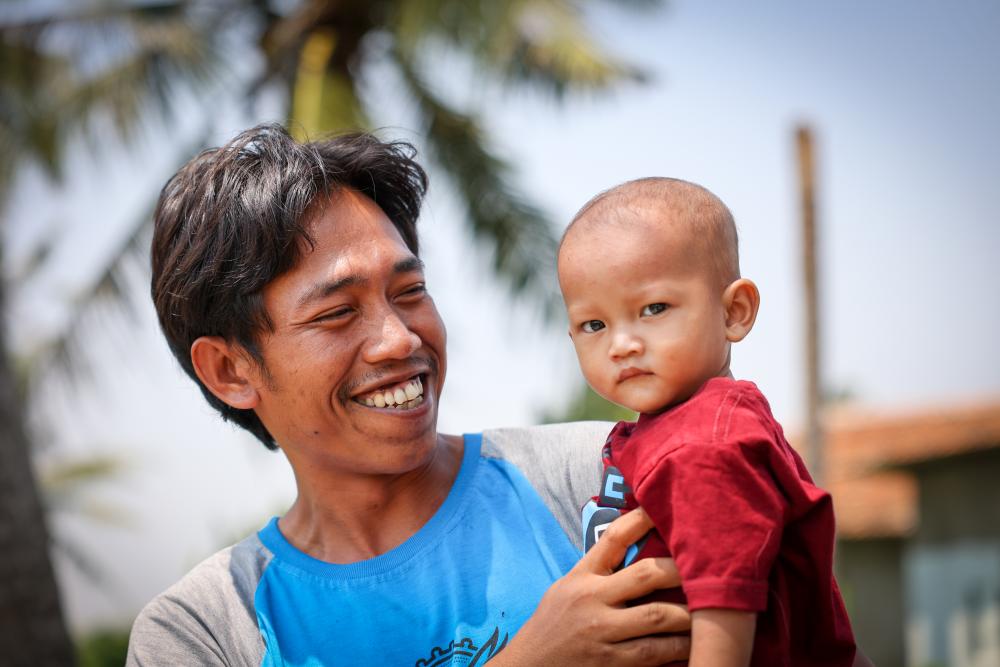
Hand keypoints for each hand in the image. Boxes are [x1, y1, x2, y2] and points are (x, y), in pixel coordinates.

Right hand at [495, 508, 690, 665]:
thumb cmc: (553, 625)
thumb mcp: (568, 588)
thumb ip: (599, 571)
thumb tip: (641, 546)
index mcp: (581, 576)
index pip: (613, 538)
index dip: (642, 518)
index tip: (666, 508)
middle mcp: (591, 599)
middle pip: (646, 574)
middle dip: (682, 570)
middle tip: (708, 566)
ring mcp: (602, 633)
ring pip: (658, 616)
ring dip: (690, 613)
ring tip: (714, 608)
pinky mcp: (611, 664)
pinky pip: (654, 653)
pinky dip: (679, 648)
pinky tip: (696, 645)